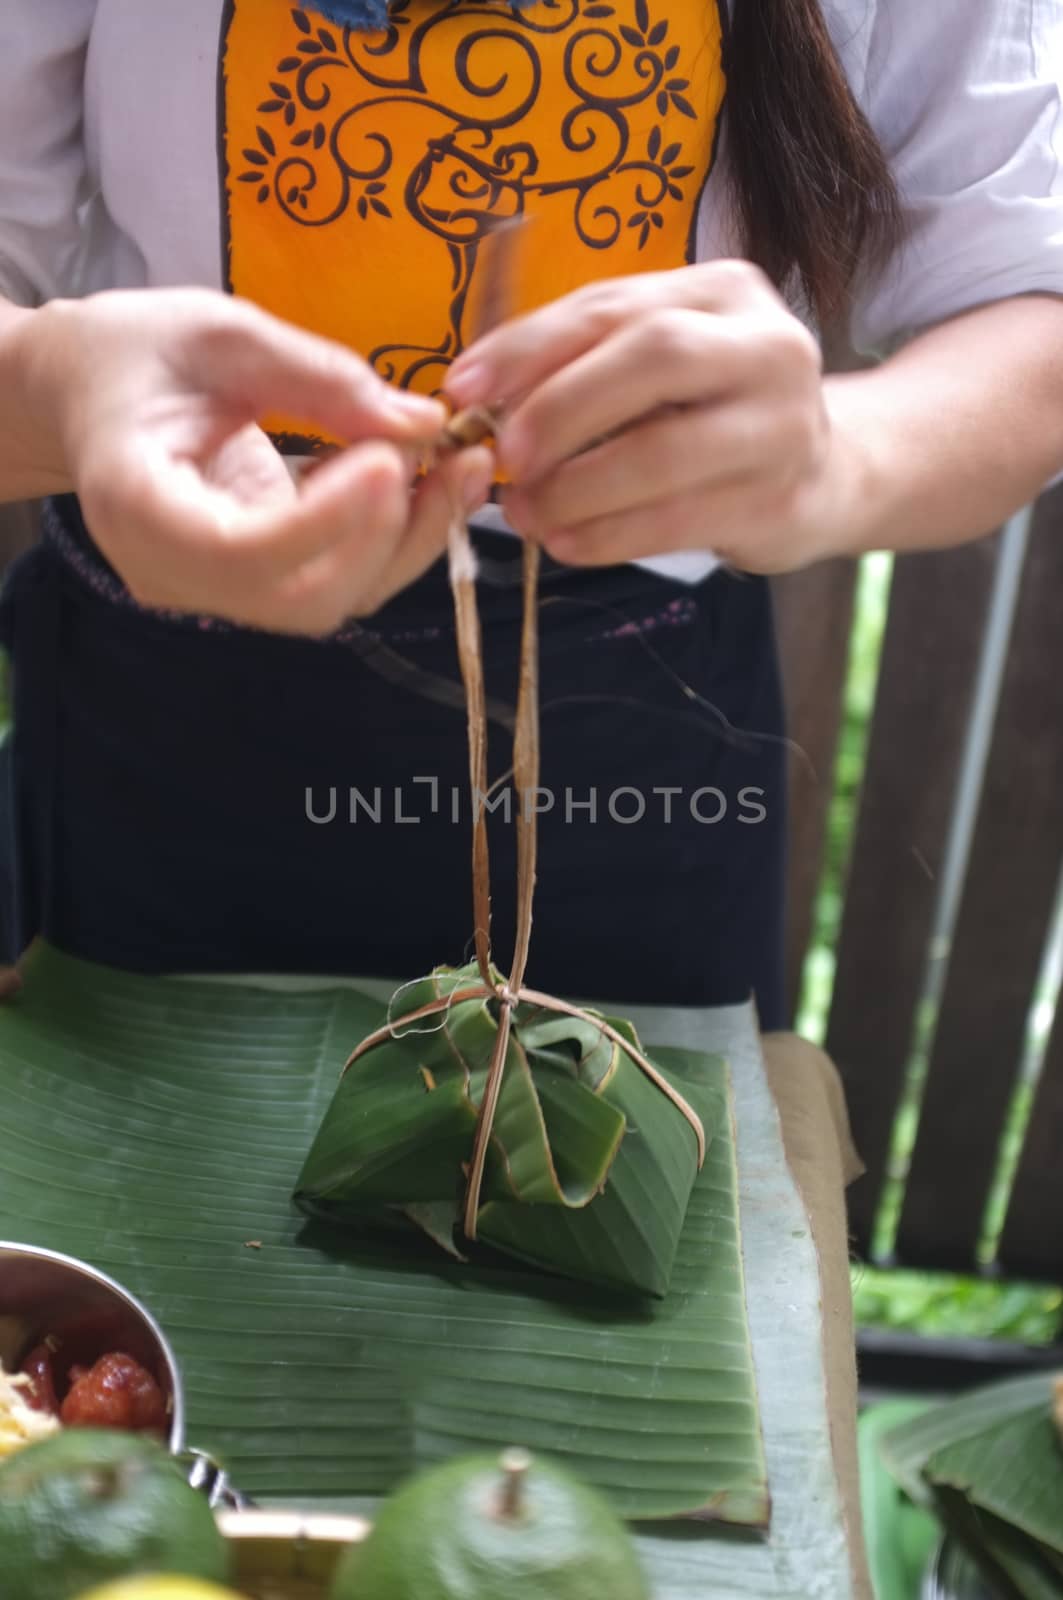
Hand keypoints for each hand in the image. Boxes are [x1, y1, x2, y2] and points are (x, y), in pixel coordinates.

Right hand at [19, 288, 490, 632]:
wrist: (87, 395)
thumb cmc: (136, 353)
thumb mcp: (219, 333)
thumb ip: (319, 377)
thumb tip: (424, 423)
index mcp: (138, 504)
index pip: (241, 552)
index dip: (326, 522)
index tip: (388, 458)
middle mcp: (171, 571)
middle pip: (301, 599)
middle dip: (388, 536)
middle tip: (446, 457)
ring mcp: (211, 592)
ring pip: (330, 603)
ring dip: (407, 542)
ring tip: (457, 467)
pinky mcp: (251, 587)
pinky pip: (333, 584)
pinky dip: (389, 541)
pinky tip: (423, 483)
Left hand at [446, 260, 842, 573]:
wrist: (827, 473)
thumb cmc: (713, 413)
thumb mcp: (661, 365)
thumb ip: (583, 362)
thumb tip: (474, 396)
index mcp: (723, 291)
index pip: (611, 306)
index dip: (528, 347)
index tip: (463, 389)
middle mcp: (766, 345)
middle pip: (652, 358)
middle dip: (561, 409)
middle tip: (506, 456)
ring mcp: (781, 425)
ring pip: (663, 450)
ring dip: (577, 487)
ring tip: (526, 512)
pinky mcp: (778, 500)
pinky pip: (676, 520)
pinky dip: (609, 535)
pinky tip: (567, 542)